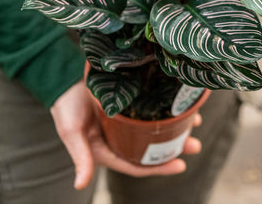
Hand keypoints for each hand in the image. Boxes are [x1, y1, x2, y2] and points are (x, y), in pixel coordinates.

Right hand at [50, 80, 201, 189]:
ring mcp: (129, 118)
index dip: (158, 168)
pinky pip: (154, 107)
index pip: (137, 164)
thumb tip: (79, 183)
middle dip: (175, 148)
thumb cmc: (67, 107)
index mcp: (109, 149)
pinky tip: (181, 104)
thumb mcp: (72, 132)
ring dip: (176, 127)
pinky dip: (167, 108)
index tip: (180, 165)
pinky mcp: (133, 100)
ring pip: (157, 127)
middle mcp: (122, 136)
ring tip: (195, 122)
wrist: (65, 78)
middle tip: (195, 145)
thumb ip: (80, 156)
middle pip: (153, 148)